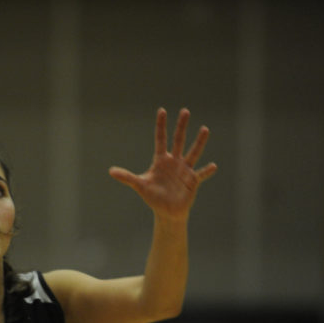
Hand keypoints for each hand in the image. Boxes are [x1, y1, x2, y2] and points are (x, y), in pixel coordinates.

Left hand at [109, 107, 216, 221]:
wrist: (167, 211)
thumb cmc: (153, 197)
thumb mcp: (140, 185)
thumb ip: (127, 177)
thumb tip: (110, 171)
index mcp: (161, 160)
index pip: (161, 139)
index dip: (161, 126)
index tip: (162, 111)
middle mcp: (174, 161)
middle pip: (178, 140)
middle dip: (181, 126)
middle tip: (185, 111)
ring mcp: (185, 170)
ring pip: (193, 153)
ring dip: (199, 142)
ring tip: (204, 129)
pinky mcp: (193, 181)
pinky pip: (201, 174)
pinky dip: (206, 171)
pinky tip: (213, 165)